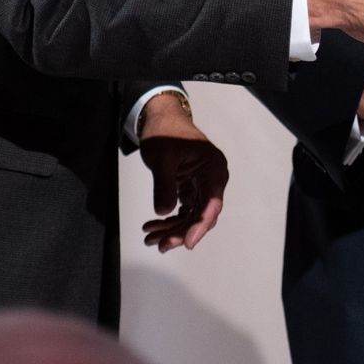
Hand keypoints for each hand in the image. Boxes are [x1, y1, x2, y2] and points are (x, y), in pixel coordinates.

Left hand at [137, 95, 226, 252]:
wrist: (159, 119)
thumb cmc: (165, 131)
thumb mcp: (162, 158)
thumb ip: (164, 185)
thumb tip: (164, 212)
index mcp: (213, 169)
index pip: (211, 203)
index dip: (200, 226)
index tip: (187, 242)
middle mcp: (211, 179)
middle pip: (201, 214)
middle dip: (181, 231)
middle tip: (160, 245)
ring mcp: (201, 184)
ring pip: (191, 216)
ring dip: (172, 229)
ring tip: (150, 239)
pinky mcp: (191, 187)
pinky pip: (184, 210)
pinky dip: (169, 220)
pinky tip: (153, 227)